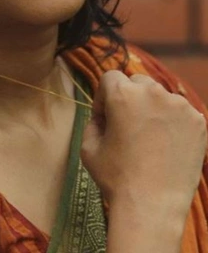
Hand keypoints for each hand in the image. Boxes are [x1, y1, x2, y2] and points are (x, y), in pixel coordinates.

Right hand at [81, 70, 206, 215]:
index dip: (104, 97)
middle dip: (130, 99)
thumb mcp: (88, 148)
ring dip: (153, 110)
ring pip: (161, 97)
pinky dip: (173, 124)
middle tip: (128, 126)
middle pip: (138, 82)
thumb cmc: (116, 177)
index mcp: (122, 94)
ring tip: (151, 139)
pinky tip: (167, 146)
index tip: (105, 119)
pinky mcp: (198, 121)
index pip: (110, 78)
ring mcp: (179, 106)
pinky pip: (181, 113)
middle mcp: (152, 92)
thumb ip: (93, 122)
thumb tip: (103, 116)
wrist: (152, 207)